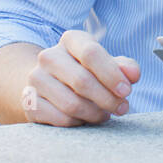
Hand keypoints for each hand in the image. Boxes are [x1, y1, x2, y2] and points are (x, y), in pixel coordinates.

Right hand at [22, 29, 140, 125]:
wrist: (49, 82)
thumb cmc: (87, 71)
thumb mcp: (106, 64)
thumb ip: (124, 67)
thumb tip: (133, 74)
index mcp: (71, 40)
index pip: (91, 53)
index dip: (112, 74)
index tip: (127, 91)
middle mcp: (49, 56)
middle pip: (82, 81)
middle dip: (107, 99)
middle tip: (122, 108)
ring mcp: (36, 79)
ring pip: (72, 104)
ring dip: (95, 114)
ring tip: (105, 114)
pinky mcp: (29, 102)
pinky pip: (61, 119)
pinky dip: (79, 123)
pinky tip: (86, 119)